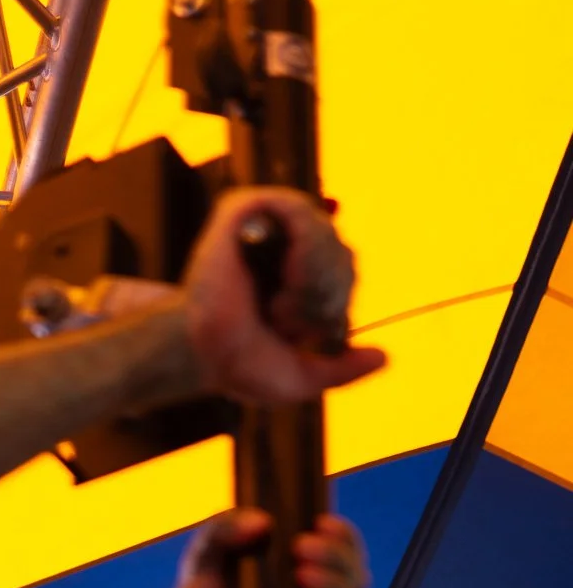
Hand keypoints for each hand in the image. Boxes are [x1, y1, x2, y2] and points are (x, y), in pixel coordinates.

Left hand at [169, 508, 369, 587]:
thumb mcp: (203, 561)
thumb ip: (222, 531)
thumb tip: (262, 521)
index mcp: (305, 568)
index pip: (342, 546)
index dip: (340, 533)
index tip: (320, 523)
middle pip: (353, 571)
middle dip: (334, 555)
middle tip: (301, 548)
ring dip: (334, 584)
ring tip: (303, 576)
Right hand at [184, 189, 385, 404]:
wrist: (203, 354)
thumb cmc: (240, 366)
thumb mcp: (301, 378)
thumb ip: (341, 371)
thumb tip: (383, 356)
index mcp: (300, 279)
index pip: (344, 269)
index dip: (335, 301)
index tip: (301, 331)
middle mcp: (286, 248)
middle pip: (341, 253)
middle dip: (325, 295)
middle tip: (284, 319)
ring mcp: (267, 226)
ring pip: (326, 233)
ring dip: (313, 281)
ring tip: (279, 304)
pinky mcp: (246, 209)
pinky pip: (299, 211)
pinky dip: (303, 247)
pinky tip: (287, 277)